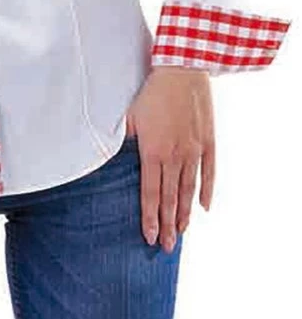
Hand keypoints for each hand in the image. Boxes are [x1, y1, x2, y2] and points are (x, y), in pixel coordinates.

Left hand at [125, 66, 214, 251]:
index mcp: (153, 151)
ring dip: (184, 213)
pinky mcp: (208, 142)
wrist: (182, 71)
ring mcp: (194, 150)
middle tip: (165, 247)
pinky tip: (203, 207)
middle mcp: (175, 156)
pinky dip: (207, 191)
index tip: (147, 236)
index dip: (149, 217)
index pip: (150, 193)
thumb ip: (122, 139)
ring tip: (181, 232)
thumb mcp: (129, 114)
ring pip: (189, 190)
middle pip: (170, 198)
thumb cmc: (151, 91)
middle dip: (167, 225)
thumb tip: (109, 156)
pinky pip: (209, 173)